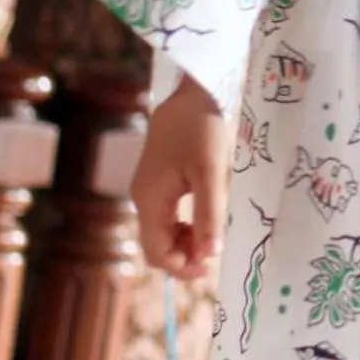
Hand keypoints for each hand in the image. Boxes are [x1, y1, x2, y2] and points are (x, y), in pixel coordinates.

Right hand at [132, 72, 230, 280]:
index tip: (210, 267)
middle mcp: (143, 198)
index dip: (180, 267)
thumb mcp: (210, 171)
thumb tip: (211, 255)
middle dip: (183, 256)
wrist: (193, 91)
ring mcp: (149, 189)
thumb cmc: (202, 128)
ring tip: (213, 236)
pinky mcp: (159, 180)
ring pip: (162, 231)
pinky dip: (184, 225)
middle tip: (215, 254)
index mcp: (150, 199)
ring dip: (185, 241)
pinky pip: (167, 215)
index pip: (156, 251)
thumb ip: (210, 213)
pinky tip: (205, 218)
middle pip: (156, 244)